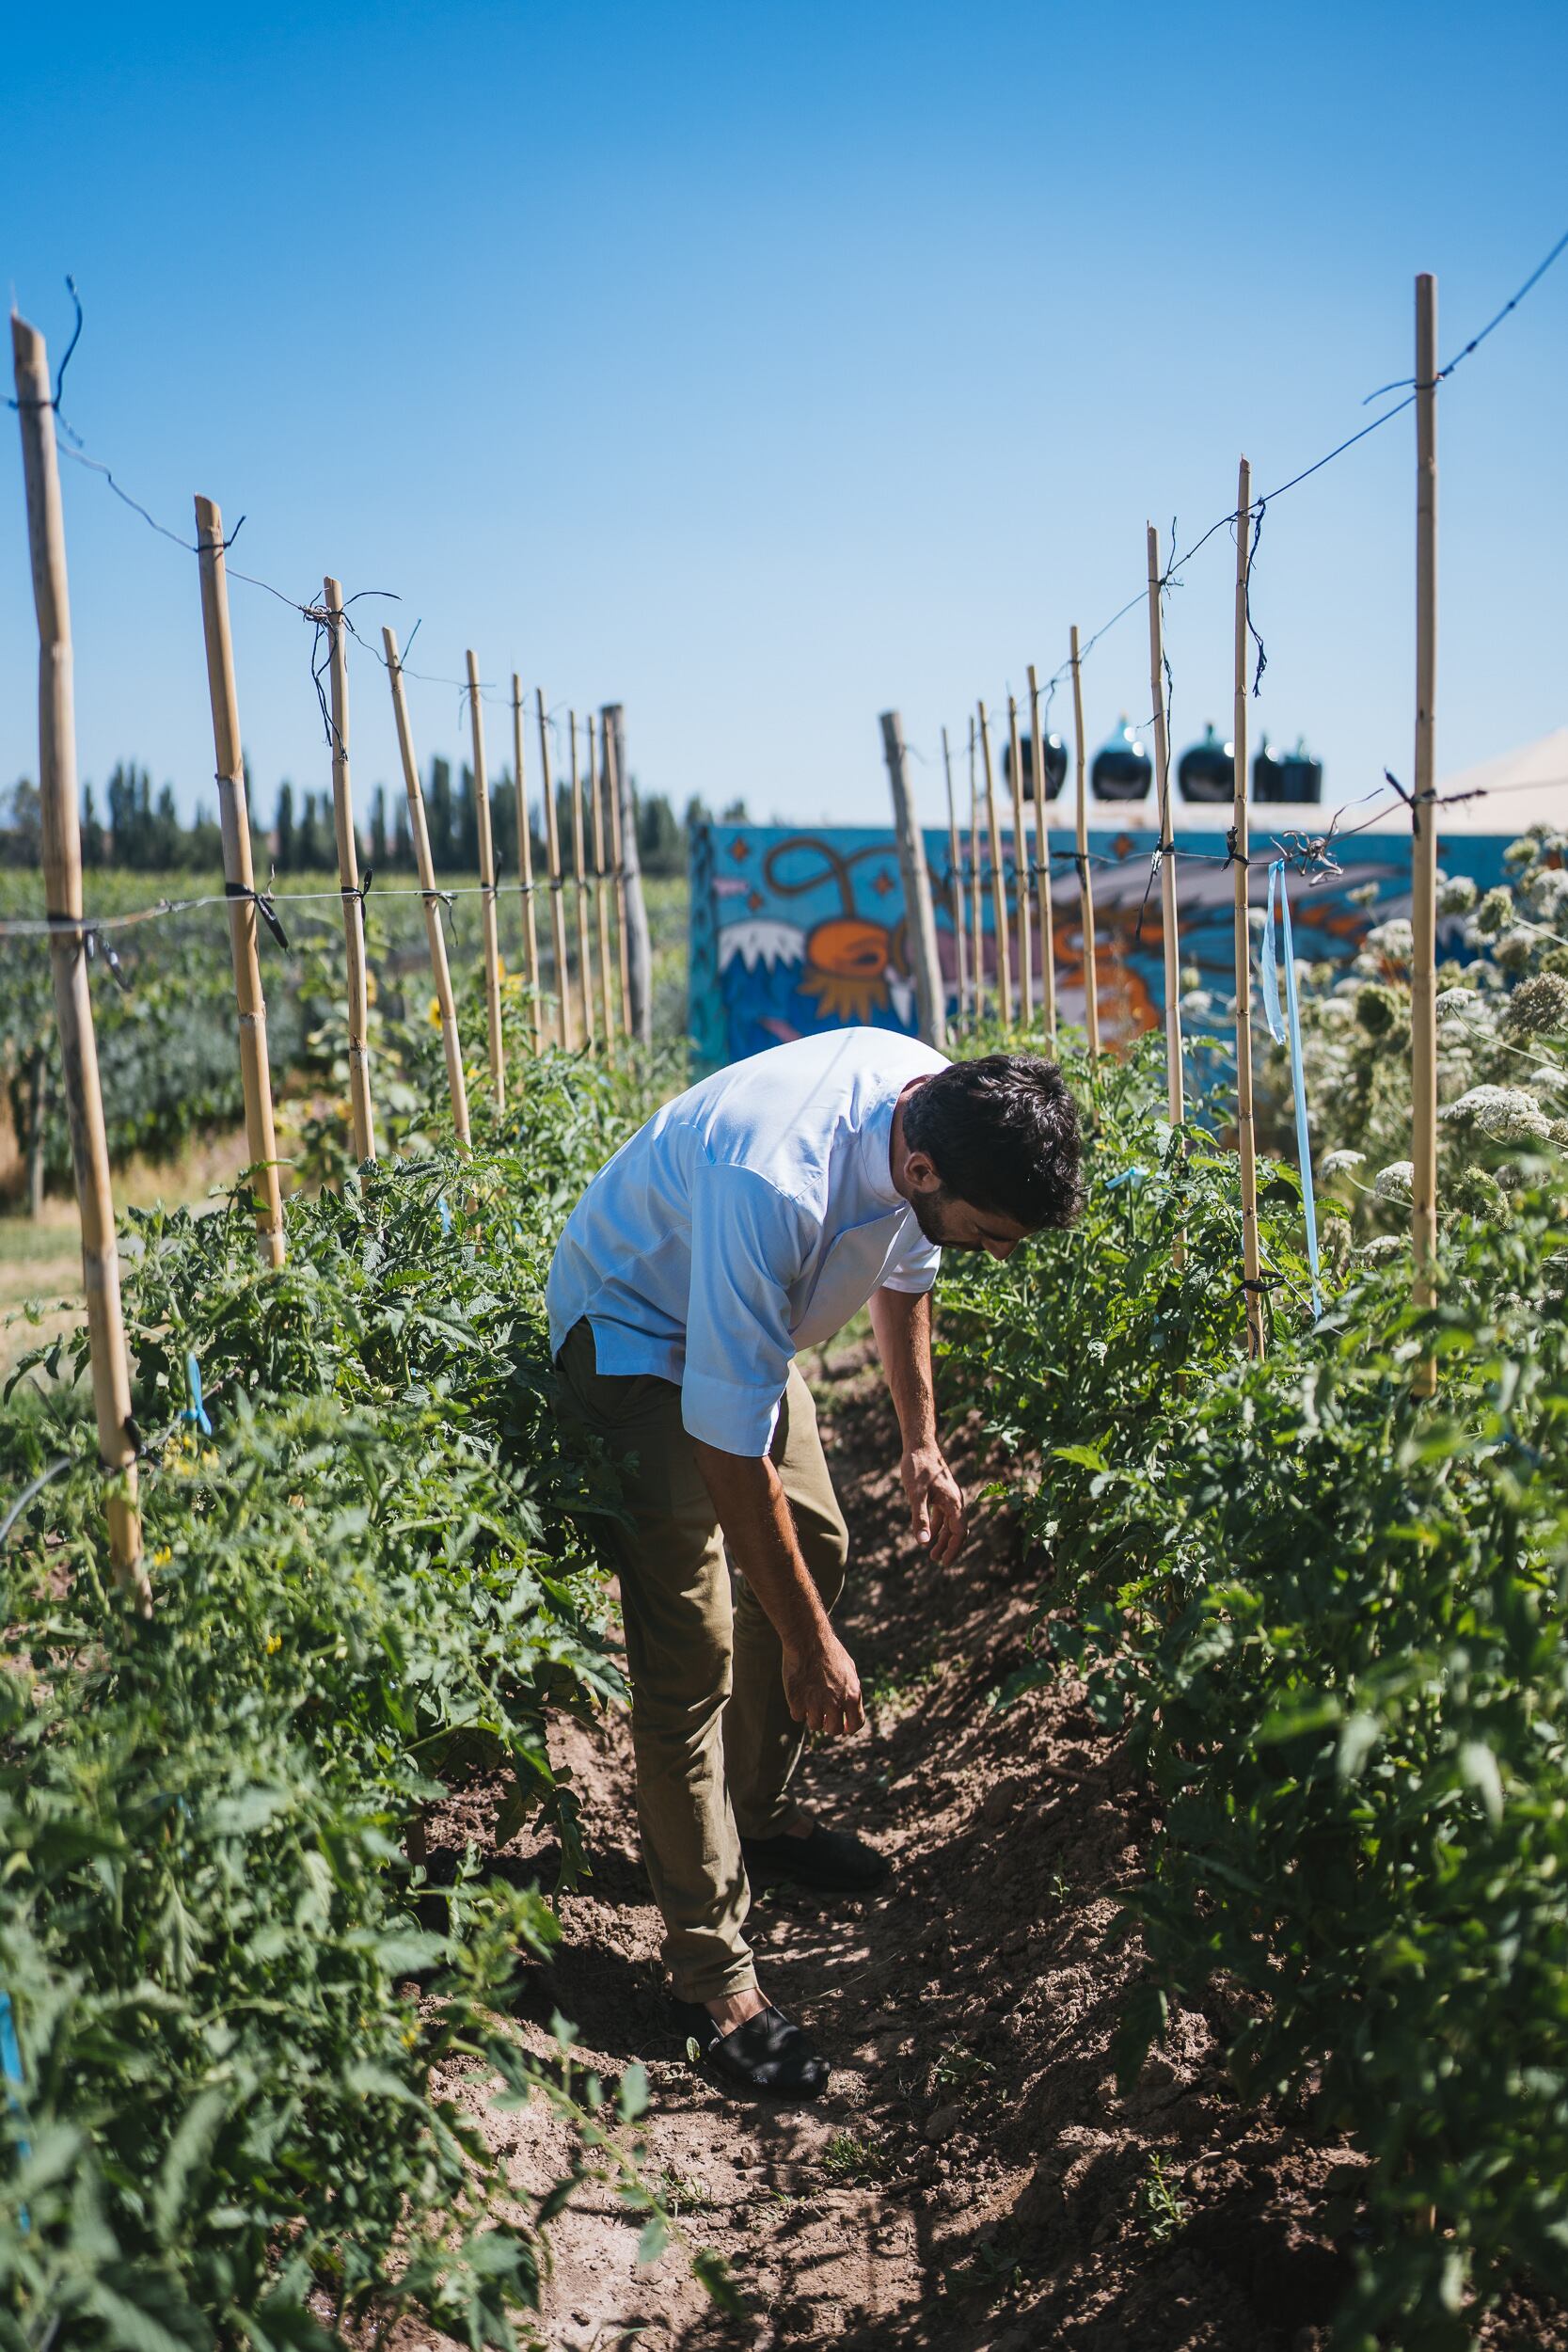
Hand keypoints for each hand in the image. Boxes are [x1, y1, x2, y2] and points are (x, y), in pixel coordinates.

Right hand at [783, 1627, 863, 1736]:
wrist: (808, 1638)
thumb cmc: (829, 1651)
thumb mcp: (849, 1670)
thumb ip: (850, 1691)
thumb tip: (849, 1708)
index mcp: (852, 1695)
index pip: (856, 1724)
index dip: (849, 1727)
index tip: (843, 1725)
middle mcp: (835, 1703)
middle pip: (834, 1730)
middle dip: (829, 1723)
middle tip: (823, 1713)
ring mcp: (815, 1704)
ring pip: (814, 1725)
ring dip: (812, 1715)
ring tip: (810, 1697)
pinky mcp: (797, 1701)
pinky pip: (797, 1716)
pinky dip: (797, 1708)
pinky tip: (798, 1693)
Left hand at [901, 1445, 965, 1565]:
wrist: (919, 1446)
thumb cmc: (918, 1469)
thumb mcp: (916, 1495)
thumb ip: (920, 1518)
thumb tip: (923, 1542)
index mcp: (954, 1502)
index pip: (959, 1532)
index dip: (953, 1549)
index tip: (943, 1562)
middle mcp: (955, 1500)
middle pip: (958, 1530)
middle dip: (950, 1547)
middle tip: (938, 1562)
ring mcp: (949, 1497)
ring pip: (950, 1523)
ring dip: (943, 1538)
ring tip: (932, 1554)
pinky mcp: (941, 1493)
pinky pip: (943, 1515)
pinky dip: (937, 1526)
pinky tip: (927, 1534)